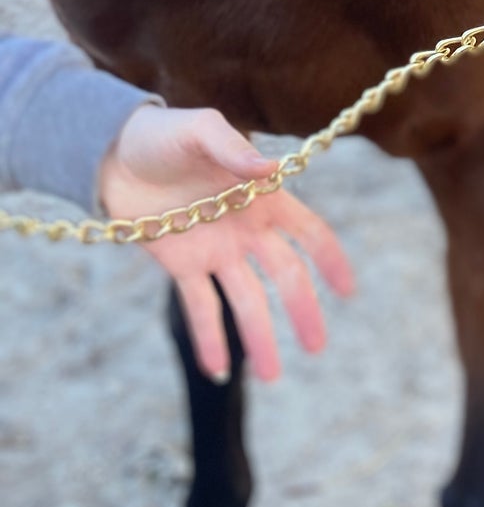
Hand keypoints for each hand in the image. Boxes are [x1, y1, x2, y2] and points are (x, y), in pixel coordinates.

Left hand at [98, 105, 354, 383]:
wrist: (112, 153)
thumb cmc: (164, 133)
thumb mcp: (200, 129)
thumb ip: (233, 149)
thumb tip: (270, 171)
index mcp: (261, 197)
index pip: (308, 232)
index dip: (330, 259)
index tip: (348, 290)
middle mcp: (246, 230)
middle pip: (284, 277)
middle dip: (302, 311)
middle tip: (317, 347)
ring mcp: (216, 252)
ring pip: (246, 301)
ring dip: (260, 338)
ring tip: (272, 377)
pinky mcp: (182, 268)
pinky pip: (199, 309)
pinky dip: (208, 339)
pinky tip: (216, 372)